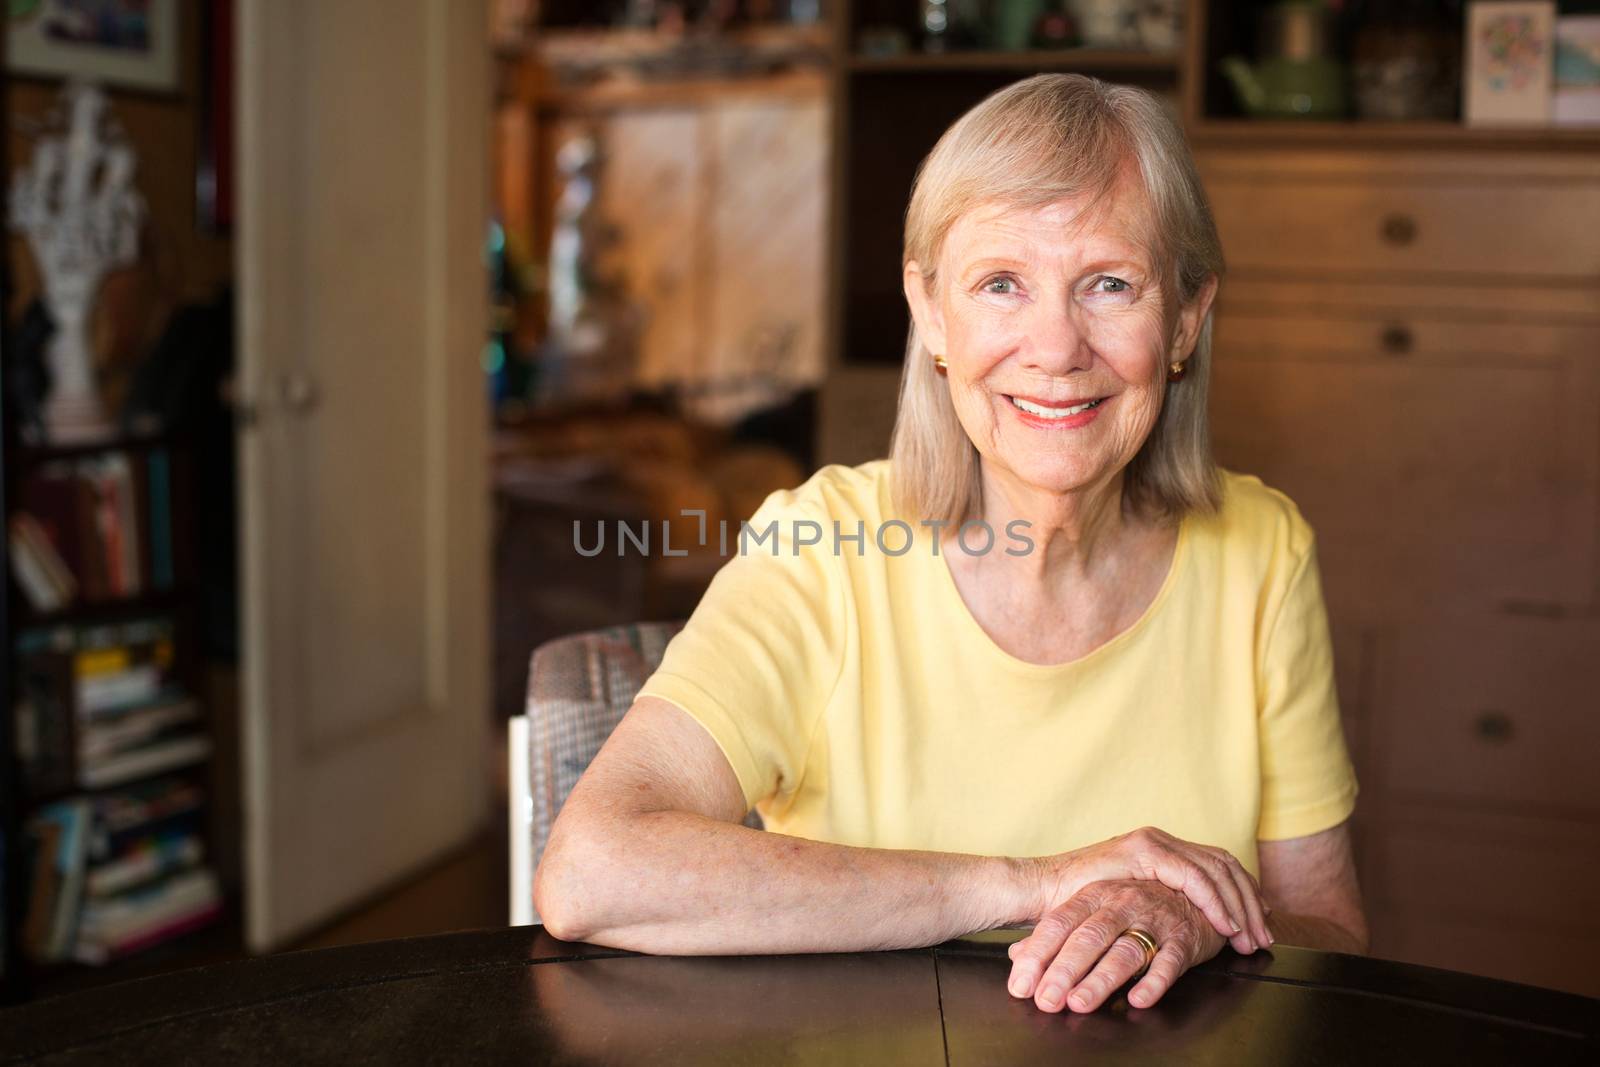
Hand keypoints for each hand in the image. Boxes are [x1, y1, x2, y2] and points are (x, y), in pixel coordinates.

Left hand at [1007, 878, 1227, 1012]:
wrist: (1194, 892)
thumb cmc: (1136, 905)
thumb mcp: (1094, 911)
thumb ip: (1058, 934)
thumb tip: (1018, 956)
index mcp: (1095, 895)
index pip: (1059, 923)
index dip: (1038, 955)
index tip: (1020, 985)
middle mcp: (1122, 904)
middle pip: (1088, 938)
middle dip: (1064, 971)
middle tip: (1046, 1000)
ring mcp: (1154, 920)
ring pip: (1124, 951)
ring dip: (1100, 979)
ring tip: (1079, 1003)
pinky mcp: (1183, 940)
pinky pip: (1169, 962)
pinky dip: (1154, 981)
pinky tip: (1137, 999)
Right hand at [1033, 826, 1272, 956]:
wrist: (1040, 889)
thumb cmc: (1078, 906)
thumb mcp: (1130, 905)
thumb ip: (1159, 906)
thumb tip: (1191, 928)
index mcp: (1161, 849)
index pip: (1217, 865)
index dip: (1243, 893)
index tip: (1260, 923)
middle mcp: (1161, 839)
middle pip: (1224, 864)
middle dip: (1249, 902)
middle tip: (1262, 937)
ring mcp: (1152, 842)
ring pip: (1215, 868)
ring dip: (1238, 905)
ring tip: (1247, 937)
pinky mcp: (1142, 851)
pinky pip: (1192, 876)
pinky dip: (1213, 901)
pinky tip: (1224, 925)